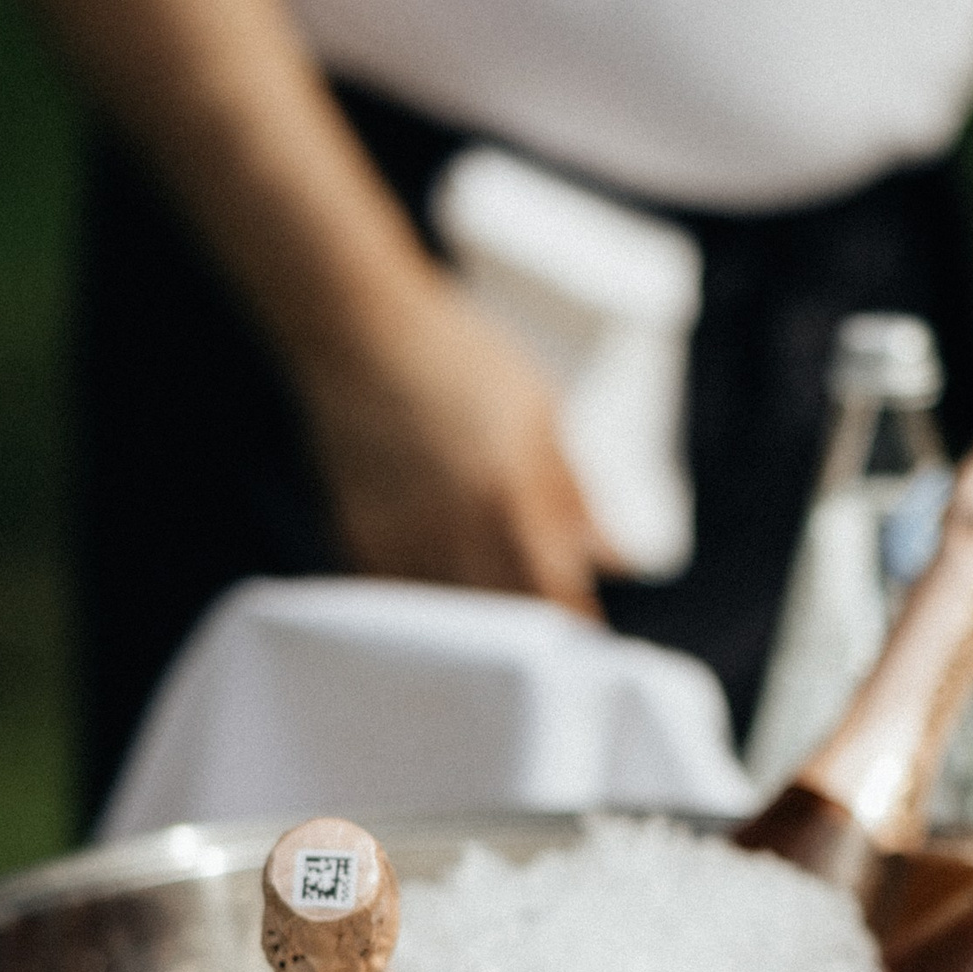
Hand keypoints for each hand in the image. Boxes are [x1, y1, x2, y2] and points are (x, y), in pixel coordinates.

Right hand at [296, 277, 609, 609]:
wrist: (357, 332)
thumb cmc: (456, 359)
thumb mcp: (537, 414)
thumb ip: (574, 496)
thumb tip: (616, 559)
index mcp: (510, 504)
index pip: (555, 600)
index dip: (577, 628)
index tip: (590, 639)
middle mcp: (456, 534)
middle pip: (505, 622)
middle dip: (533, 633)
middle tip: (550, 634)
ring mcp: (402, 543)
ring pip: (452, 621)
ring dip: (481, 627)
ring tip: (497, 613)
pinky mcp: (359, 541)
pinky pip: (401, 598)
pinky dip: (427, 603)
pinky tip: (442, 587)